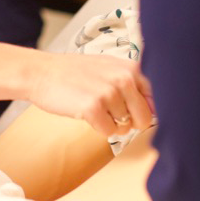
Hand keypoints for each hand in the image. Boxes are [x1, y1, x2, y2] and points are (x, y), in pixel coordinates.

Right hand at [26, 53, 152, 138]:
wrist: (42, 72)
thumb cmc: (76, 72)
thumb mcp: (109, 68)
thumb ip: (133, 84)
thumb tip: (157, 109)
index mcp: (131, 68)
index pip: (156, 99)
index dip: (145, 110)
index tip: (132, 110)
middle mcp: (124, 78)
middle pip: (145, 118)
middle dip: (130, 121)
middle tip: (110, 112)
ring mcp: (109, 93)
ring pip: (125, 127)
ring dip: (111, 123)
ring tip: (95, 107)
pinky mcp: (93, 107)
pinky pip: (109, 133)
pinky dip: (99, 128)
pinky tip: (86, 113)